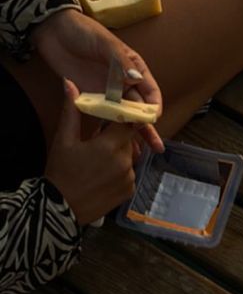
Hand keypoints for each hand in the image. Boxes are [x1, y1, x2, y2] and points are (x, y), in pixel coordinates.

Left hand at [32, 8, 163, 153]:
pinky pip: (103, 117)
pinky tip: (115, 145)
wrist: (52, 30)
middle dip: (148, 128)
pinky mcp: (91, 98)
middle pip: (139, 109)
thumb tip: (136, 80)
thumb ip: (120, 62)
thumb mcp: (104, 42)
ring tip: (139, 154)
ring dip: (131, 135)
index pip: (150, 90)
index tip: (153, 118)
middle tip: (156, 147)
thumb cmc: (82, 31)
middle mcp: (124, 83)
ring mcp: (107, 92)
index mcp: (133, 67)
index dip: (153, 106)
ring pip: (123, 117)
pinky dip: (109, 131)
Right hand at [44, 79, 136, 225]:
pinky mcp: (129, 192)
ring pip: (129, 157)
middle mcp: (125, 162)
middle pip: (128, 140)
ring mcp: (129, 179)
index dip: (122, 116)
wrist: (61, 210)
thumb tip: (69, 83)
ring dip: (118, 154)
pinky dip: (119, 171)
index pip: (128, 122)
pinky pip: (129, 174)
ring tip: (96, 162)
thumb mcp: (64, 140)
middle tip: (96, 141)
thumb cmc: (61, 172)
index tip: (114, 115)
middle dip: (116, 136)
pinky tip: (101, 175)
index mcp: (111, 146)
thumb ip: (72, 111)